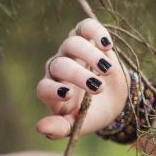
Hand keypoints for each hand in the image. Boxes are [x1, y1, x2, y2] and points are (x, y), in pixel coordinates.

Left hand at [35, 18, 127, 139]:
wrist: (115, 98)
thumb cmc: (92, 113)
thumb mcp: (79, 125)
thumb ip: (60, 128)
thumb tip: (40, 128)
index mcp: (52, 91)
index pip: (44, 88)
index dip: (52, 90)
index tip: (68, 95)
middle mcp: (57, 68)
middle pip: (60, 65)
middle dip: (78, 75)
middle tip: (98, 88)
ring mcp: (71, 51)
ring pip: (72, 44)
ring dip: (89, 55)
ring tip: (107, 69)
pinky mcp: (88, 37)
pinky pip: (86, 27)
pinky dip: (96, 32)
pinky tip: (107, 45)